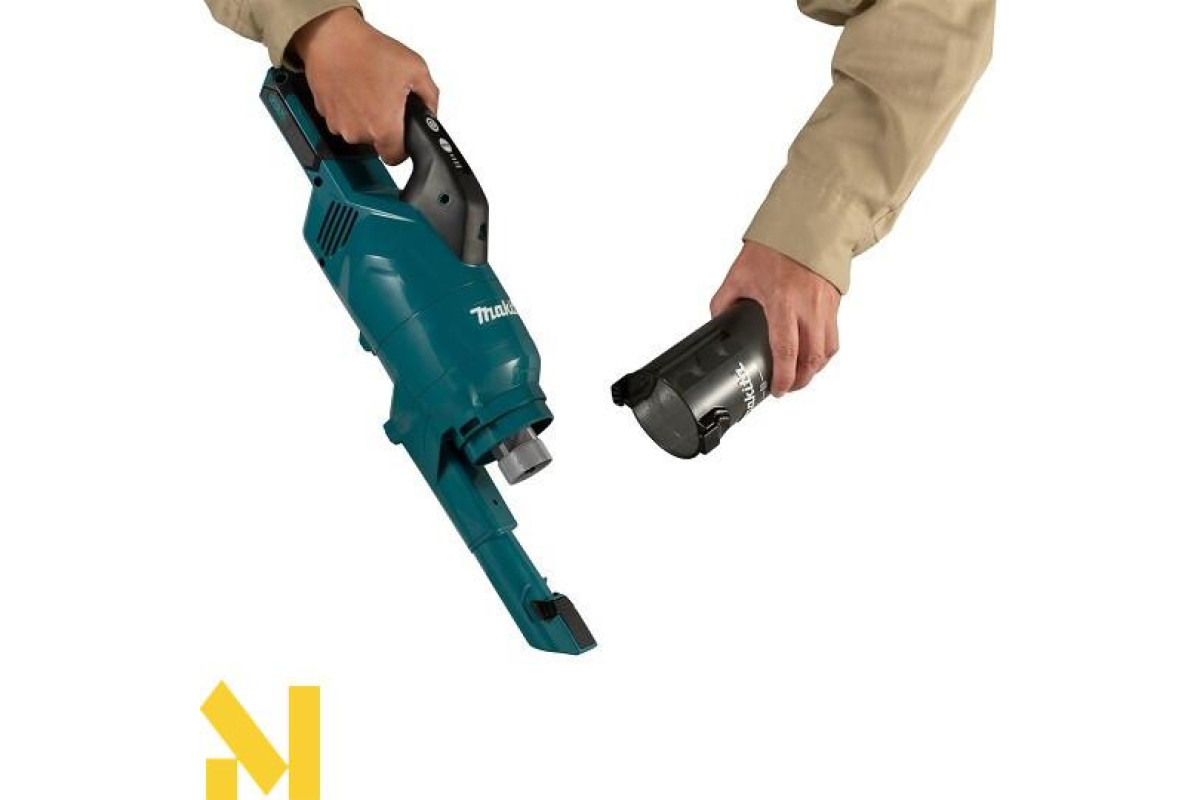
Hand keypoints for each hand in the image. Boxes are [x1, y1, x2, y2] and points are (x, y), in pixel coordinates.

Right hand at [291, 8, 439, 164]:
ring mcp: (338, 124)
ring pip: (358, 131)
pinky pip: (342, 119)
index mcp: (383, 128)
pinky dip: (348, 108)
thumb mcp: (416, 69)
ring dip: (365, 116)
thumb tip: (431, 113)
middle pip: (377, 143)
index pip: (396, 159)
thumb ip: (431, 98)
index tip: (402, 135)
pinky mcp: (324, 113)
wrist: (331, 36)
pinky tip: (354, 87)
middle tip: (386, 99)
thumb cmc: (368, 51)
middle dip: (384, 125)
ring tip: (368, 88)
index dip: (403, 147)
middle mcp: (358, 132)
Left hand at [710, 241, 840, 395]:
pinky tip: (812, 354)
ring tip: (800, 375)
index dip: (782, 377)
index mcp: (782, 302)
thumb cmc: (775, 247)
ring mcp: (825, 306)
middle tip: (787, 387)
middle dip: (800, 380)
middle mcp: (808, 307)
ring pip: (828, 351)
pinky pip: (834, 337)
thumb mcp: (739, 274)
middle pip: (812, 359)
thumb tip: (717, 322)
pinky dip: (824, 352)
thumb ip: (725, 301)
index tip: (777, 390)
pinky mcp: (834, 303)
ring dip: (815, 369)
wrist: (806, 225)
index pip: (786, 351)